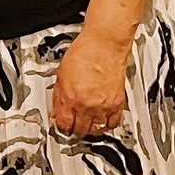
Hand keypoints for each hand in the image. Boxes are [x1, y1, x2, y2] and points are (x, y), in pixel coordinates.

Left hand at [50, 20, 133, 137]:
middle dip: (75, 129)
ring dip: (91, 128)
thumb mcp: (61, 75)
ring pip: (97, 129)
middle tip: (74, 126)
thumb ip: (59, 96)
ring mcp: (103, 105)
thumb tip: (57, 110)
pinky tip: (104, 120)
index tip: (63, 126)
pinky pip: (114, 122)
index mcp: (70, 98)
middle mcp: (87, 104)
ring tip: (88, 124)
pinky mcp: (117, 103)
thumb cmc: (84, 52)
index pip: (63, 125)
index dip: (62, 127)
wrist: (104, 44)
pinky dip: (108, 124)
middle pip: (80, 130)